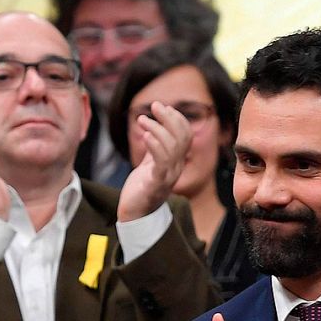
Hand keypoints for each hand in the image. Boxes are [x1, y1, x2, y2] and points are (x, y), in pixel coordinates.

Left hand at [118, 101, 191, 222]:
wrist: (134, 215)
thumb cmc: (141, 189)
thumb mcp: (150, 163)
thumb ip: (155, 147)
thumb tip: (155, 126)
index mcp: (176, 161)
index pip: (186, 136)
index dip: (177, 118)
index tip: (162, 107)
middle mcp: (176, 168)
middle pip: (181, 138)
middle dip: (169, 118)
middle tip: (154, 105)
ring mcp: (167, 177)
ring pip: (172, 148)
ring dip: (157, 129)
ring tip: (142, 120)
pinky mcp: (155, 184)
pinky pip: (161, 163)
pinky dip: (154, 146)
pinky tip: (145, 136)